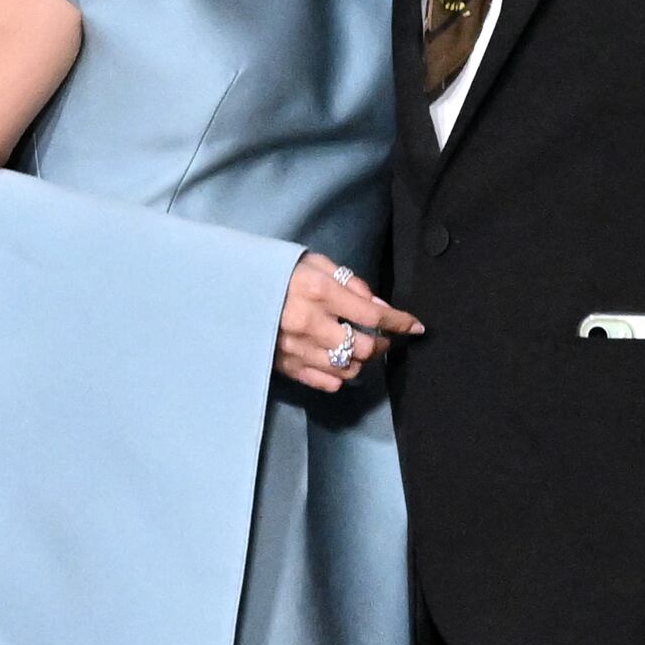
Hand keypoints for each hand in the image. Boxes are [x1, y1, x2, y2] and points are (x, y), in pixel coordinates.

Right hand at [278, 253, 421, 395]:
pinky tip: (338, 364)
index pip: (371, 315)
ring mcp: (295, 349)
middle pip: (362, 348)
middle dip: (381, 345)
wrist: (229, 291)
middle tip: (382, 339)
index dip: (399, 322)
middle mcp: (308, 323)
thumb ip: (350, 282)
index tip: (415, 326)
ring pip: (346, 369)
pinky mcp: (284, 366)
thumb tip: (380, 306)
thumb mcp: (313, 262)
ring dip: (361, 362)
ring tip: (359, 350)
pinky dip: (339, 376)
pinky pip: (325, 382)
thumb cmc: (277, 272)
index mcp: (317, 292)